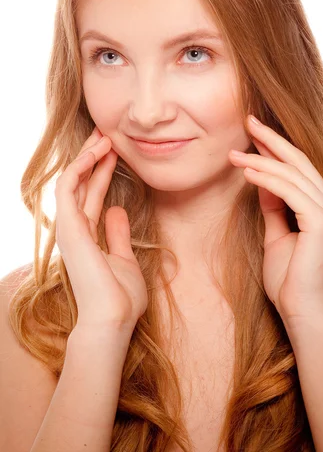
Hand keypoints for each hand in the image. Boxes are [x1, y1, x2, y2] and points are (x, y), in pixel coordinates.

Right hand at [55, 126, 147, 333]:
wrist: (113, 319)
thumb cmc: (120, 297)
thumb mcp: (124, 259)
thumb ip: (117, 234)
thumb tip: (117, 211)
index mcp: (88, 235)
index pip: (92, 194)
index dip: (102, 171)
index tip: (114, 150)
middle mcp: (76, 228)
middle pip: (82, 183)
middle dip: (93, 157)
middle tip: (105, 132)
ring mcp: (69, 227)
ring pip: (73, 181)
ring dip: (87, 156)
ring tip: (105, 135)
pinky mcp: (68, 227)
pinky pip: (68, 188)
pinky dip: (80, 168)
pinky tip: (96, 152)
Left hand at [229, 115, 322, 326]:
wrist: (300, 310)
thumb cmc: (288, 277)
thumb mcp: (276, 233)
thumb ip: (273, 207)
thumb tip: (262, 183)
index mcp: (322, 205)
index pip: (298, 167)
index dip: (275, 147)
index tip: (252, 133)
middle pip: (298, 160)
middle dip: (271, 139)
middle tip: (247, 121)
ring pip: (292, 173)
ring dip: (260, 160)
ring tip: (234, 154)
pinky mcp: (321, 221)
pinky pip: (289, 190)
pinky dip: (266, 178)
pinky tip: (246, 172)